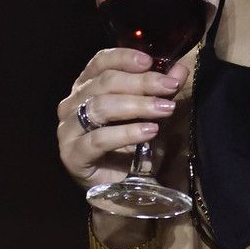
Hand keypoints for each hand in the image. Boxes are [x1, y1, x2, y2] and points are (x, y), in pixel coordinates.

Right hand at [57, 49, 187, 193]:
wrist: (124, 190)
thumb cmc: (133, 149)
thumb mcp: (153, 116)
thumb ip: (162, 91)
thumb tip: (181, 69)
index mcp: (86, 88)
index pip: (100, 63)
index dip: (124, 58)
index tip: (150, 61)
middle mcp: (72, 105)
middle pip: (104, 83)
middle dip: (141, 83)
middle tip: (169, 86)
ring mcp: (68, 130)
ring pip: (100, 107)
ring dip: (137, 105)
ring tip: (164, 109)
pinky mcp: (72, 155)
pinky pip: (98, 139)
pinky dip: (126, 133)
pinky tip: (149, 132)